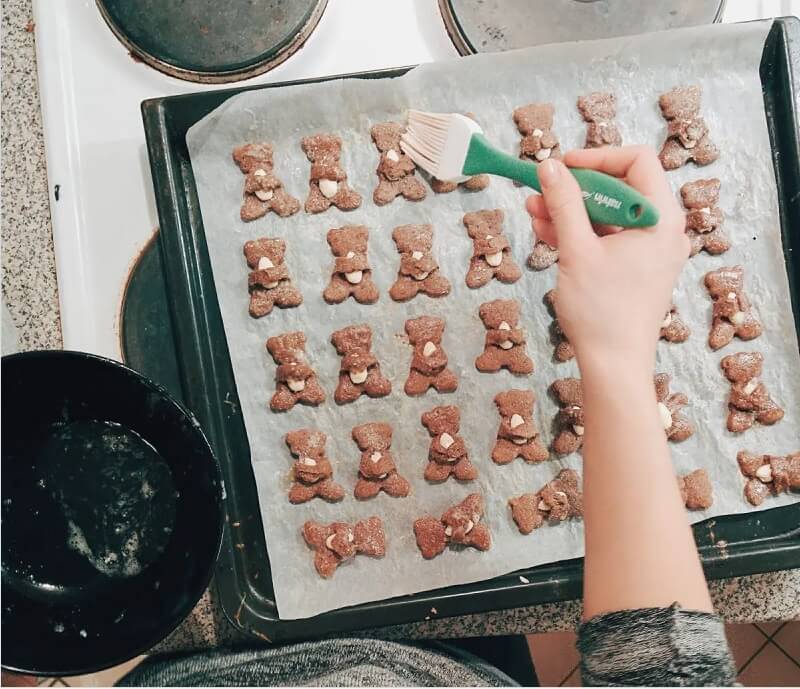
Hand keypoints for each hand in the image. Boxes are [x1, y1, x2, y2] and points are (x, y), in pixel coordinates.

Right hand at [526, 146, 688, 373]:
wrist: (614, 365)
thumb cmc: (602, 312)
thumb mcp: (577, 251)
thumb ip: (563, 203)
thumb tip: (549, 166)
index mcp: (661, 219)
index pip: (637, 162)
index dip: (597, 157)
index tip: (562, 166)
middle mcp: (662, 230)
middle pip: (619, 187)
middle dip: (575, 187)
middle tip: (539, 190)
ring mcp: (650, 250)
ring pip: (609, 214)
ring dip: (571, 210)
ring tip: (533, 212)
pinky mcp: (636, 267)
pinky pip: (608, 237)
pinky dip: (580, 232)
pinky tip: (547, 232)